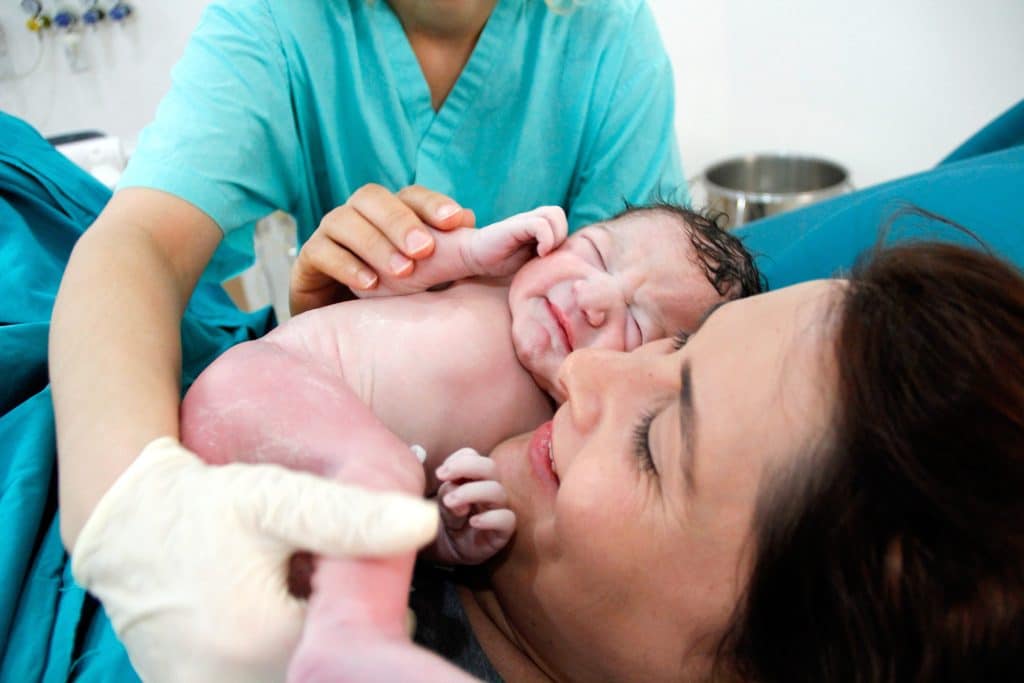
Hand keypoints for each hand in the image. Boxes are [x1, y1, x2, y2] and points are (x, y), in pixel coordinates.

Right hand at [71, 437, 437, 682]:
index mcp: (262, 645)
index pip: (355, 646)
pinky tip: (264, 611)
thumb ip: (351, 516)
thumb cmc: (203, 507)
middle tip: (319, 578)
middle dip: (336, 626)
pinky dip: (273, 650)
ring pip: (294, 673)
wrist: (123, 523)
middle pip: (323, 666)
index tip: (356, 573)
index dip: (367, 609)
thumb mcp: (277, 499)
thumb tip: (423, 523)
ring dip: (305, 639)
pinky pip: (258, 675)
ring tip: (290, 591)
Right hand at [289, 184, 475, 314]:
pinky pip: (322, 251)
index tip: (456, 222)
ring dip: (376, 244)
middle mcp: (359, 214)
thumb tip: (470, 223)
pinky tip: (370, 285)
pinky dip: (347, 265)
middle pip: (373, 198)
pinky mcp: (309, 258)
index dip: (433, 204)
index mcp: (391, 212)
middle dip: (401, 222)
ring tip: (402, 273)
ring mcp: (330, 232)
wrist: (343, 327)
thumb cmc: (392, 295)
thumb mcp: (426, 274)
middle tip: (425, 250)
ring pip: (345, 220)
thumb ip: (448, 250)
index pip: (411, 195)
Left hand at [430, 448, 515, 564]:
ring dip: (471, 492)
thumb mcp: (443, 502)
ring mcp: (498, 508)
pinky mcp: (503, 531)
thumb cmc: (448, 519)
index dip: (458, 460)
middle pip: (490, 467)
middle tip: (442, 477)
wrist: (449, 548)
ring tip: (449, 502)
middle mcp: (489, 488)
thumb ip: (448, 492)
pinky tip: (473, 522)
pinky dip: (490, 518)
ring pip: (497, 491)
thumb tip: (455, 497)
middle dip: (466, 467)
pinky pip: (507, 519)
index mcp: (474, 476)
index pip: (474, 456)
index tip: (440, 473)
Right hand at [462, 205, 567, 277]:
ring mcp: (523, 220)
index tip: (553, 258)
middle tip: (550, 254)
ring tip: (544, 254)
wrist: (474, 256)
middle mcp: (532, 218)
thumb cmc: (502, 261)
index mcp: (538, 225)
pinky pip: (540, 224)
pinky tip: (540, 253)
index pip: (562, 222)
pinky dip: (546, 239)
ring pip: (554, 214)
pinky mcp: (515, 226)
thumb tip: (570, 263)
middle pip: (559, 214)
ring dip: (555, 236)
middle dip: (561, 235)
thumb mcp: (532, 260)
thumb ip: (549, 255)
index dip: (563, 239)